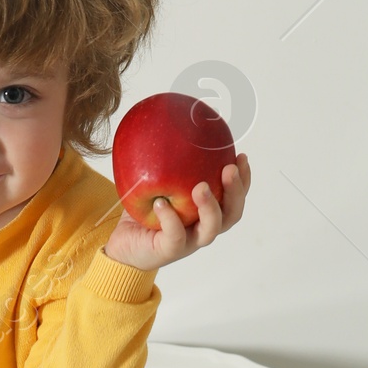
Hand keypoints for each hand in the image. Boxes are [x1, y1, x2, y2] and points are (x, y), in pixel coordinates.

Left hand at [101, 155, 250, 269]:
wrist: (123, 244)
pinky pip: (175, 237)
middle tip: (229, 169)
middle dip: (235, 191)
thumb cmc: (144, 211)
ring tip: (200, 187)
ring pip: (210, 229)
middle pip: (231, 214)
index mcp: (207, 213)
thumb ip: (172, 159)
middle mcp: (202, 228)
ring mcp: (188, 242)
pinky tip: (161, 203)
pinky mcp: (168, 251)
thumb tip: (176, 116)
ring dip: (210, 207)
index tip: (240, 155)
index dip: (244, 179)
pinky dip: (170, 219)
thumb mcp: (158, 180)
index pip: (234, 197)